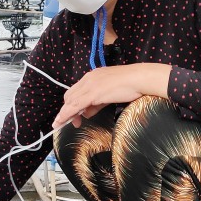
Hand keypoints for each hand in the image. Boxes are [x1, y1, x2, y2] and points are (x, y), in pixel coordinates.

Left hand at [52, 64, 171, 128]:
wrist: (139, 79)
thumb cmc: (130, 86)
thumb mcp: (109, 94)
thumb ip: (97, 103)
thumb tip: (87, 113)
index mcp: (92, 76)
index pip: (75, 91)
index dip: (70, 104)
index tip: (69, 115)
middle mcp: (88, 78)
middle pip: (70, 96)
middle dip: (66, 110)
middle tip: (67, 122)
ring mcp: (90, 85)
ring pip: (71, 101)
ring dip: (65, 113)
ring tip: (61, 124)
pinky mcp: (93, 92)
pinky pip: (76, 105)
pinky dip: (67, 113)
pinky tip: (63, 121)